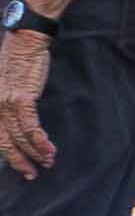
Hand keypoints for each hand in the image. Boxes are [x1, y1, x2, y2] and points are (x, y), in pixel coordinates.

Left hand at [0, 32, 45, 179]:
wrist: (25, 41)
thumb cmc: (17, 60)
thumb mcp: (5, 84)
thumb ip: (6, 103)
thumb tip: (16, 122)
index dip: (8, 155)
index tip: (21, 167)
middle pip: (5, 142)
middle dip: (19, 161)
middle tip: (31, 174)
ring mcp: (5, 102)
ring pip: (19, 137)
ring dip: (35, 153)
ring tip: (48, 163)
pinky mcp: (21, 98)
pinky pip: (30, 126)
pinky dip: (40, 141)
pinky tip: (49, 150)